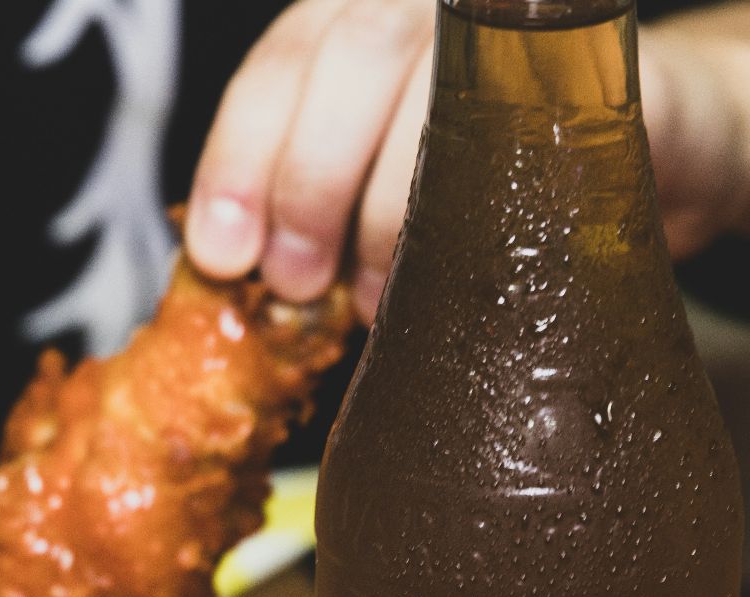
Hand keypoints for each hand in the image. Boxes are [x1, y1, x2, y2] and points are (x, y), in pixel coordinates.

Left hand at [188, 0, 749, 322]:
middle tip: (296, 281)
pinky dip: (475, 205)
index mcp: (354, 20)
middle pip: (346, 60)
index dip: (237, 160)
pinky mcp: (598, 64)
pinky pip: (526, 126)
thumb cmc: (489, 169)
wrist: (649, 151)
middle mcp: (430, 7)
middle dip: (306, 184)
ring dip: (384, 209)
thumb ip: (304, 200)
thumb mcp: (373, 176)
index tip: (221, 252)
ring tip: (368, 295)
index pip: (276, 69)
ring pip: (428, 88)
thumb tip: (230, 276)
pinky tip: (448, 266)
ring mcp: (516, 24)